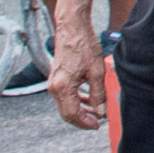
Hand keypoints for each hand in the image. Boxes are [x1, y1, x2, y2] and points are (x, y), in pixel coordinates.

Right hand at [46, 16, 105, 131]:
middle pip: (66, 112)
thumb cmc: (84, 46)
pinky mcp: (56, 77)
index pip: (71, 114)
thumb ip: (98, 94)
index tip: (97, 125)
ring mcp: (53, 82)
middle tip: (98, 121)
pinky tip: (88, 99)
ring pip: (65, 105)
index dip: (85, 123)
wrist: (72, 28)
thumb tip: (100, 111)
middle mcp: (54, 87)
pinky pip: (64, 95)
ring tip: (96, 111)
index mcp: (62, 87)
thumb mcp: (96, 71)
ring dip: (80, 110)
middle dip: (82, 119)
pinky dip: (76, 100)